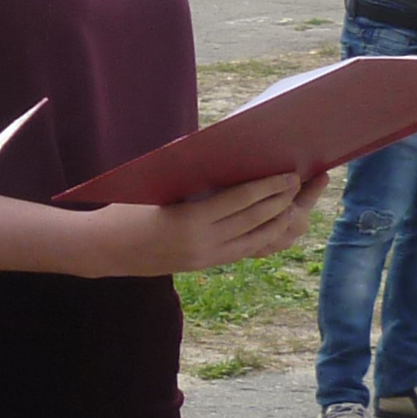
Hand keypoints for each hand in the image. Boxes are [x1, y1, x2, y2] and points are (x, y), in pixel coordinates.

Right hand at [96, 172, 321, 275]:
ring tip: (303, 200)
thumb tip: (239, 153)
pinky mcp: (208, 264)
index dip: (270, 188)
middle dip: (287, 201)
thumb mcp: (162, 185)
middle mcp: (204, 245)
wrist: (108, 248)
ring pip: (260, 240)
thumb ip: (198, 174)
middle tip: (308, 181)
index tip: (292, 174)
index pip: (241, 202)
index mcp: (190, 221)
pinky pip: (248, 249)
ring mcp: (208, 259)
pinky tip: (283, 219)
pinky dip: (269, 234)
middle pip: (258, 222)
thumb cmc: (131, 205)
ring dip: (285, 219)